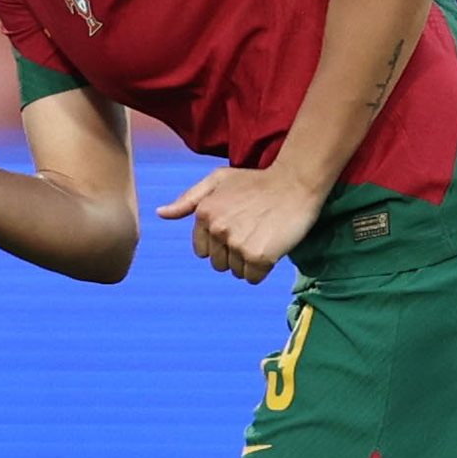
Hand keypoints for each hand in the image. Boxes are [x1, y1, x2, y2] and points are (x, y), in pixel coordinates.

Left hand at [155, 162, 326, 282]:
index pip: (202, 251)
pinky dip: (262, 270)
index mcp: (204, 213)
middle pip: (219, 264)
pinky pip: (252, 278)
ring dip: (249, 261)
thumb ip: (188, 199)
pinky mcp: (258, 256)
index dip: (221, 244)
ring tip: (263, 237)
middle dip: (234, 254)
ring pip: (236, 271)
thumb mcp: (218, 180)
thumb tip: (161, 214)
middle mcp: (217, 229)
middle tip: (254, 232)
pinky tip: (271, 248)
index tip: (238, 228)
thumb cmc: (257, 181)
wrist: (295, 182)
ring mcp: (237, 244)